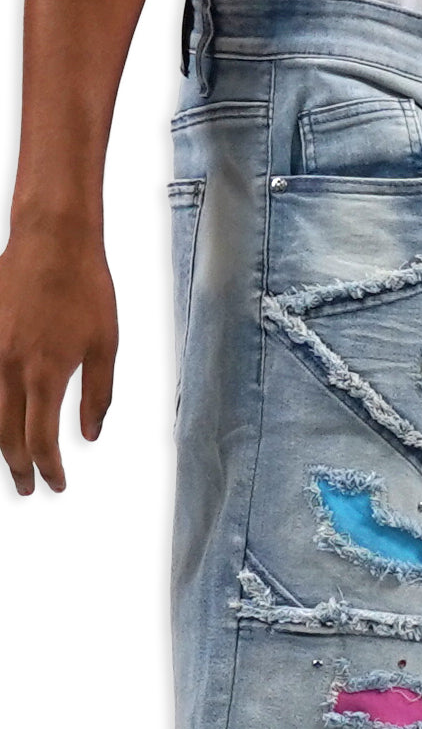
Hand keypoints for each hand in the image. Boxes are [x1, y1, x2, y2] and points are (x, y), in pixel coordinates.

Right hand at [0, 222, 117, 495]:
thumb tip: (89, 436)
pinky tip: (1, 419)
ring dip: (0, 444)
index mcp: (47, 375)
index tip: (56, 485)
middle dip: (19, 467)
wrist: (52, 240)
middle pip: (7, 436)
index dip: (49, 469)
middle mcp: (11, 368)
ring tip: (12, 463)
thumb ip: (97, 396)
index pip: (41, 441)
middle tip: (29, 488)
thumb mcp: (106, 346)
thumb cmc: (86, 289)